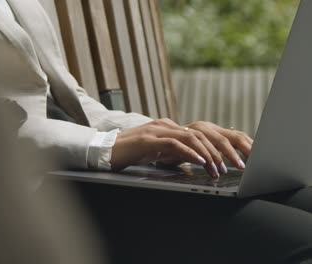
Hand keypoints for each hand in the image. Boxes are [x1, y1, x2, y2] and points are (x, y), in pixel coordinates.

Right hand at [110, 119, 252, 177]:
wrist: (106, 150)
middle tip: (233, 166)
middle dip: (220, 151)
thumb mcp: (157, 152)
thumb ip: (174, 152)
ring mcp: (157, 130)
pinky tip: (200, 162)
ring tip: (218, 169)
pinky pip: (174, 144)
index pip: (200, 134)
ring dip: (208, 155)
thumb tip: (193, 161)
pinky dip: (190, 153)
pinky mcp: (149, 139)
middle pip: (201, 134)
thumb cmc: (130, 153)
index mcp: (169, 128)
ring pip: (191, 138)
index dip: (218, 146)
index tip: (231, 161)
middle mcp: (166, 125)